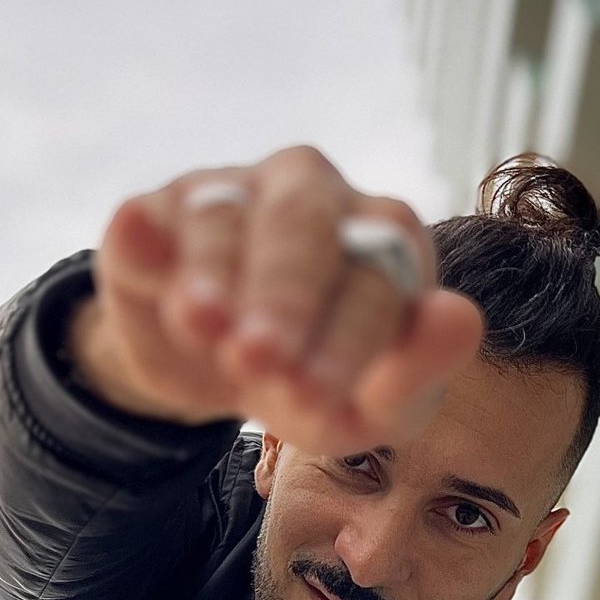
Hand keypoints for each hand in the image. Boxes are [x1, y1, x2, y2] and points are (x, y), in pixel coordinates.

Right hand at [70, 144, 483, 454]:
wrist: (212, 371)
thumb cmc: (312, 380)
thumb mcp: (365, 408)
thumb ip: (414, 375)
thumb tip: (458, 318)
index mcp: (384, 236)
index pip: (378, 275)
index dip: (348, 338)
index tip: (317, 400)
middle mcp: (314, 194)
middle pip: (305, 225)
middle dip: (284, 295)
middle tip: (260, 358)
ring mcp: (232, 192)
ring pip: (226, 213)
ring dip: (215, 270)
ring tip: (203, 324)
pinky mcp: (159, 210)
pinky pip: (153, 216)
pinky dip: (147, 237)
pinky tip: (140, 254)